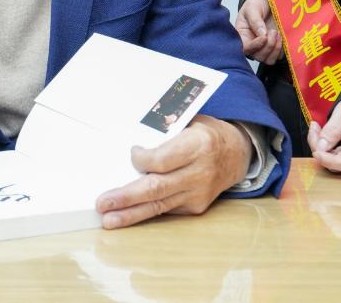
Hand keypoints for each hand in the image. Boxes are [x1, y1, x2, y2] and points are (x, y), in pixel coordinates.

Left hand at [95, 115, 251, 228]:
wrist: (237, 153)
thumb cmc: (206, 133)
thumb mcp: (190, 121)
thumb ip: (164, 131)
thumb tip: (131, 141)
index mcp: (198, 145)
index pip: (163, 160)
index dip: (142, 160)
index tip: (131, 154)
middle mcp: (200, 172)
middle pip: (158, 187)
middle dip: (127, 197)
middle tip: (103, 203)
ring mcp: (198, 193)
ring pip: (159, 205)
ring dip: (131, 213)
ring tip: (109, 219)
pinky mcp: (196, 206)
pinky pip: (167, 209)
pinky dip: (145, 212)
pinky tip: (126, 215)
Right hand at [234, 0, 281, 63]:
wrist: (268, 1)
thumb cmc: (256, 4)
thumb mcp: (252, 8)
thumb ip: (255, 20)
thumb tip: (262, 34)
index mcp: (242, 36)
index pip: (246, 49)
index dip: (255, 46)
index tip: (264, 37)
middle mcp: (253, 45)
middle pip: (259, 56)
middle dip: (268, 46)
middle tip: (273, 31)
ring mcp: (264, 48)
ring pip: (269, 60)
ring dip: (276, 49)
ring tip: (278, 34)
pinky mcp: (276, 48)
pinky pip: (280, 56)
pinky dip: (283, 49)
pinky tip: (283, 36)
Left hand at [307, 100, 340, 172]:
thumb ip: (333, 128)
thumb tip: (321, 147)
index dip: (330, 161)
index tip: (316, 152)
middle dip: (321, 149)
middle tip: (313, 128)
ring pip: (337, 164)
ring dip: (322, 150)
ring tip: (317, 129)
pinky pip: (339, 162)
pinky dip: (328, 151)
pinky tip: (323, 137)